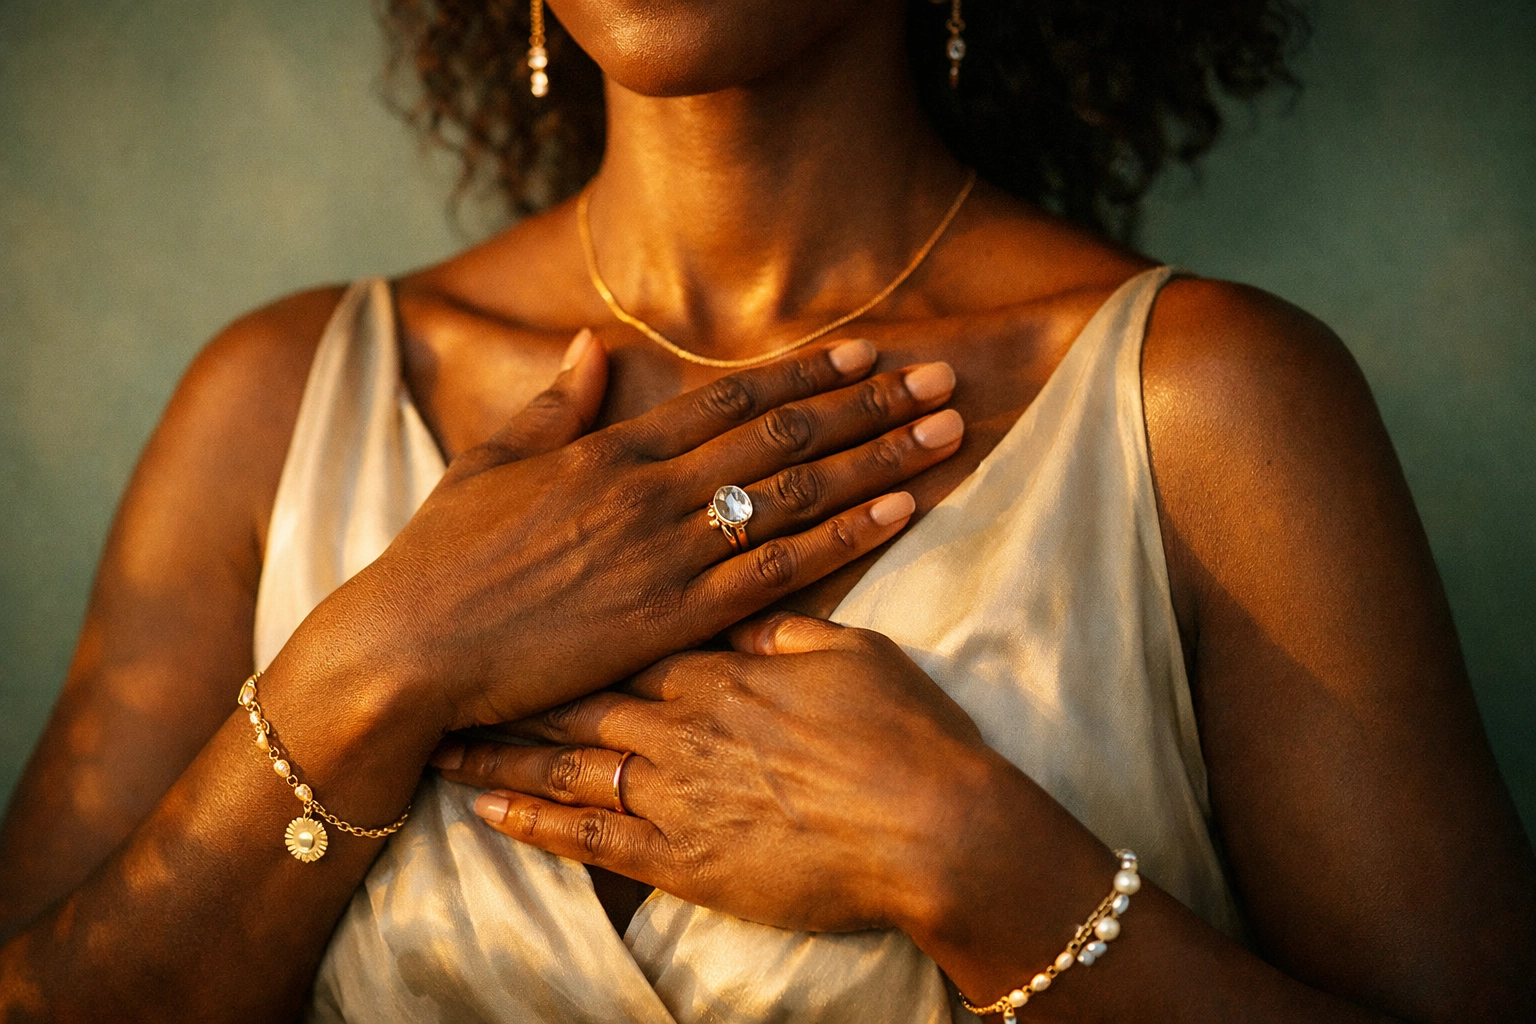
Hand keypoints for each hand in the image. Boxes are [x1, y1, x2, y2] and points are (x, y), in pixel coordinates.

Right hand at [283, 331, 966, 738]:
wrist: (412, 647)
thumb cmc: (442, 558)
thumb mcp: (491, 463)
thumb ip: (552, 405)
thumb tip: (589, 345)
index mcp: (611, 449)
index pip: (731, 400)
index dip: (807, 376)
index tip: (866, 357)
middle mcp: (653, 489)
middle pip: (785, 435)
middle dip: (872, 406)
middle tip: (942, 379)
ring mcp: (669, 552)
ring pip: (798, 492)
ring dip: (881, 458)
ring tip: (947, 432)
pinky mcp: (675, 616)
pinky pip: (781, 569)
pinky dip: (845, 535)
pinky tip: (899, 511)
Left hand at [435, 613, 1000, 933]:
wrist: (934, 827)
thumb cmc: (903, 734)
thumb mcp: (850, 653)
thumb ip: (785, 629)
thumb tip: (744, 604)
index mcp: (720, 670)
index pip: (625, 636)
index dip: (568, 627)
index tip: (518, 614)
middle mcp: (682, 725)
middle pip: (577, 697)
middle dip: (510, 685)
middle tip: (450, 671)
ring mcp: (677, 793)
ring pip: (567, 763)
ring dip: (501, 751)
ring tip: (443, 741)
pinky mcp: (684, 860)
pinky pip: (590, 840)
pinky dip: (535, 823)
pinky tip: (488, 812)